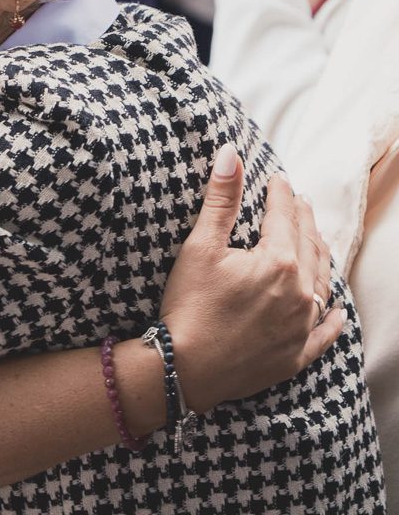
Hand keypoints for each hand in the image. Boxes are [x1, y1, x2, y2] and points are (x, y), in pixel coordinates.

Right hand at [160, 143, 340, 413]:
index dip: (280, 194)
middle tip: (299, 203)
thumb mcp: (200, 246)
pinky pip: (324, 333)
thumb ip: (220, 200)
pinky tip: (336, 310)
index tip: (277, 179)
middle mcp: (299, 293)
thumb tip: (231, 154)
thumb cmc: (189, 304)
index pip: (284, 216)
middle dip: (303, 220)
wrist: (185, 367)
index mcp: (278, 262)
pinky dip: (332, 318)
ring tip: (316, 242)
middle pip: (308, 246)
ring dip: (320, 258)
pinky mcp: (295, 354)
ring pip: (321, 284)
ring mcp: (301, 326)